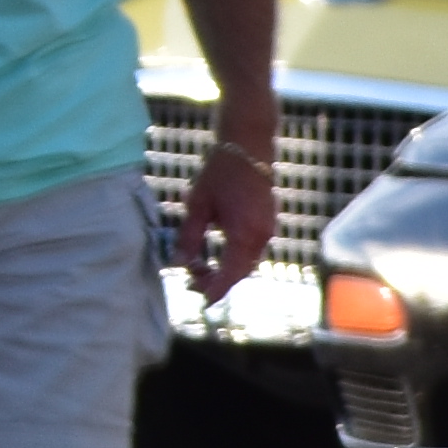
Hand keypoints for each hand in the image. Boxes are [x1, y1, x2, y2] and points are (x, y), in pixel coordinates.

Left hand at [180, 116, 278, 305]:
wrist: (247, 145)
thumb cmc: (219, 172)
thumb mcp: (197, 204)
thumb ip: (189, 236)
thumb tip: (178, 262)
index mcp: (244, 234)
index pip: (230, 274)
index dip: (215, 290)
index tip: (201, 301)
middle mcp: (261, 236)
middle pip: (240, 271)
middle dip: (217, 280)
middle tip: (191, 281)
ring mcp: (268, 229)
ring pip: (247, 261)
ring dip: (226, 269)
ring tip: (199, 267)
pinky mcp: (268, 222)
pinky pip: (252, 249)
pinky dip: (235, 257)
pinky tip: (216, 253)